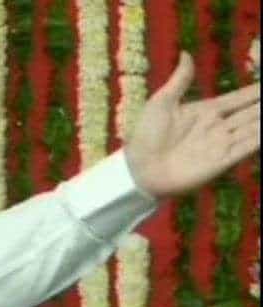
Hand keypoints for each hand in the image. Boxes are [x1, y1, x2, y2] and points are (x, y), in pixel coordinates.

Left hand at [124, 51, 259, 199]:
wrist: (138, 169)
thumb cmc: (145, 135)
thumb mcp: (161, 103)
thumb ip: (179, 81)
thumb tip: (187, 54)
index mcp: (206, 111)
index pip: (239, 98)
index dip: (256, 92)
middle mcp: (218, 127)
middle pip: (252, 113)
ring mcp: (221, 144)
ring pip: (254, 128)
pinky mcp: (221, 161)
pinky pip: (247, 147)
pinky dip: (259, 138)